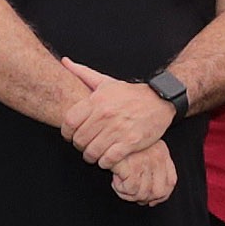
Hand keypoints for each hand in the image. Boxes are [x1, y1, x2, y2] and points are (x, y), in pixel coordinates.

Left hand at [62, 59, 177, 167]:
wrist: (159, 100)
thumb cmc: (129, 94)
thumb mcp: (106, 82)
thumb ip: (83, 73)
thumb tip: (65, 62)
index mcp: (97, 100)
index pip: (69, 121)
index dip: (66, 132)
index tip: (70, 136)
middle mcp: (106, 115)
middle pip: (80, 139)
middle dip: (79, 146)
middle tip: (83, 146)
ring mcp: (118, 129)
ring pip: (92, 151)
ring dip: (91, 156)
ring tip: (94, 154)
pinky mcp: (131, 142)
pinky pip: (109, 159)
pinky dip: (105, 162)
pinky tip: (106, 158)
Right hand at [110, 140, 176, 205]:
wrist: (108, 132)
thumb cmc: (121, 143)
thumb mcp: (142, 149)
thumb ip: (152, 168)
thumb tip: (152, 199)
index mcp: (161, 153)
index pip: (171, 182)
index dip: (162, 196)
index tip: (151, 201)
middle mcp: (157, 158)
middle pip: (158, 192)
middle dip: (143, 198)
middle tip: (131, 193)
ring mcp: (146, 163)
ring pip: (142, 193)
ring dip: (128, 194)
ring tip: (120, 184)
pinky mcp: (132, 167)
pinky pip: (130, 190)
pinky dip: (120, 189)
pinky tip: (116, 180)